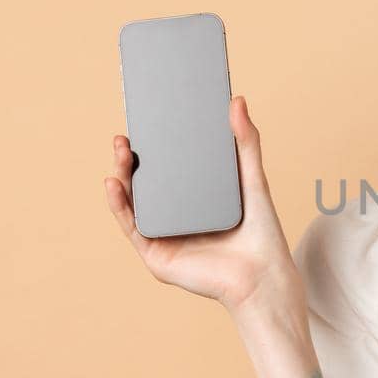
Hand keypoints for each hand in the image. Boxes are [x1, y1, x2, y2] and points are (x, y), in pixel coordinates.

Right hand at [104, 95, 303, 316]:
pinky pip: (131, 226)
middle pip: (145, 183)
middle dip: (129, 158)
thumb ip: (246, 142)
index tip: (144, 121)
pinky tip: (114, 184)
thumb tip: (237, 100)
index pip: (168, 168)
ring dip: (120, 176)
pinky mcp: (157, 255)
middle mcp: (177, 216)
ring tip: (120, 152)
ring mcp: (164, 236)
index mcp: (195, 199)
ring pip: (133, 202)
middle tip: (126, 136)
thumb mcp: (253, 180)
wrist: (263, 277)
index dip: (152, 146)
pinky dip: (119, 204)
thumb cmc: (262, 235)